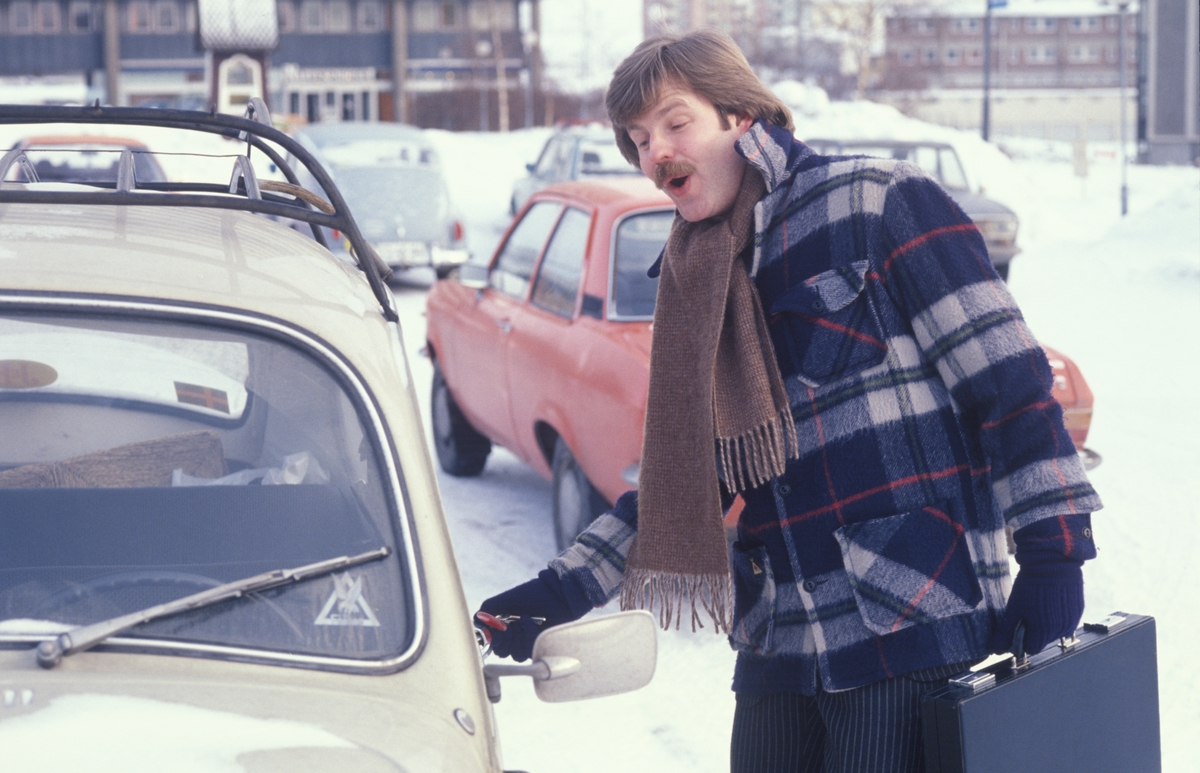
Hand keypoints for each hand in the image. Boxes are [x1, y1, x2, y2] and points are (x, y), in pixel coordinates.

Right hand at [474, 569, 591, 661]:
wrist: (555, 593)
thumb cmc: (529, 595)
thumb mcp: (502, 601)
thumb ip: (485, 612)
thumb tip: (475, 626)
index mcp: (504, 628)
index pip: (492, 645)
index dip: (492, 640)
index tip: (496, 630)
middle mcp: (515, 638)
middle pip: (502, 653)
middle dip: (505, 638)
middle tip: (510, 623)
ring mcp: (528, 644)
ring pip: (516, 655)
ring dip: (518, 636)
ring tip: (523, 619)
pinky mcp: (541, 647)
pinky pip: (530, 651)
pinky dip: (528, 634)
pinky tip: (532, 622)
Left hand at [988, 556, 1083, 655]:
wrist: (1054, 563)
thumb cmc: (1032, 586)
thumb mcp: (1014, 608)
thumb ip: (1004, 632)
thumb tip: (993, 649)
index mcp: (1043, 632)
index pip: (1030, 648)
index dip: (1020, 641)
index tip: (1015, 629)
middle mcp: (1060, 631)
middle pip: (1042, 640)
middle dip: (1033, 632)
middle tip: (1025, 613)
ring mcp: (1071, 621)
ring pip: (1054, 632)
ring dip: (1045, 624)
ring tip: (1037, 606)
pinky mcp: (1078, 611)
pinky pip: (1065, 621)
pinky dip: (1056, 616)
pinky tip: (1049, 602)